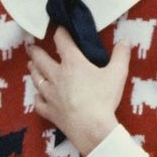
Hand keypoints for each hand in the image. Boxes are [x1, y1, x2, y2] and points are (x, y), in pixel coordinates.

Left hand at [28, 28, 130, 155]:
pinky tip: (38, 96)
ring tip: (31, 65)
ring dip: (33, 70)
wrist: (91, 128)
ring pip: (37, 78)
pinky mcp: (49, 111)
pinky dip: (37, 98)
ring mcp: (50, 94)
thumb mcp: (117, 74)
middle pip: (41, 59)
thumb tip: (125, 39)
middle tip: (31, 48)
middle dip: (35, 52)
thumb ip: (121, 55)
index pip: (62, 42)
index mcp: (72, 63)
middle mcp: (56, 76)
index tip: (59, 29)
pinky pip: (38, 102)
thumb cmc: (103, 99)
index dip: (60, 33)